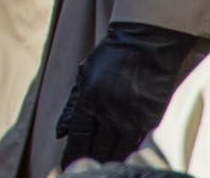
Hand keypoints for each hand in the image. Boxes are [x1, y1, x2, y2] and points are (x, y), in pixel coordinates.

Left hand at [56, 21, 205, 164]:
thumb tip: (59, 134)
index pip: (78, 138)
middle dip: (89, 161)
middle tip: (86, 169)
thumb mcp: (83, 76)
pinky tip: (123, 158)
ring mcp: (131, 117)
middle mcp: (109, 113)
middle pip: (97, 149)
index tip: (66, 167)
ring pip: (118, 151)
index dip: (71, 156)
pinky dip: (129, 153)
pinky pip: (138, 144)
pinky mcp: (150, 119)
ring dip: (109, 160)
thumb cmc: (110, 58)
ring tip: (103, 167)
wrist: (144, 44)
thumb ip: (71, 106)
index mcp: (89, 101)